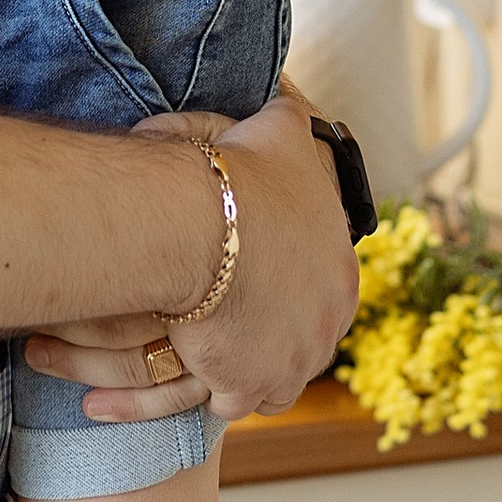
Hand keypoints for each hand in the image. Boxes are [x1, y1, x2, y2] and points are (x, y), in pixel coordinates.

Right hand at [23, 88, 356, 427]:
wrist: (214, 222)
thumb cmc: (247, 174)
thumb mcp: (281, 132)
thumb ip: (287, 120)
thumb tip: (284, 98)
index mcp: (339, 274)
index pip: (318, 293)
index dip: (285, 287)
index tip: (252, 281)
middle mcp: (326, 328)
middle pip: (297, 345)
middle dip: (266, 338)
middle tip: (224, 326)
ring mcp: (289, 364)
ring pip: (266, 384)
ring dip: (235, 371)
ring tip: (197, 361)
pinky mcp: (245, 387)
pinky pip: (219, 404)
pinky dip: (189, 392)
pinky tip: (161, 381)